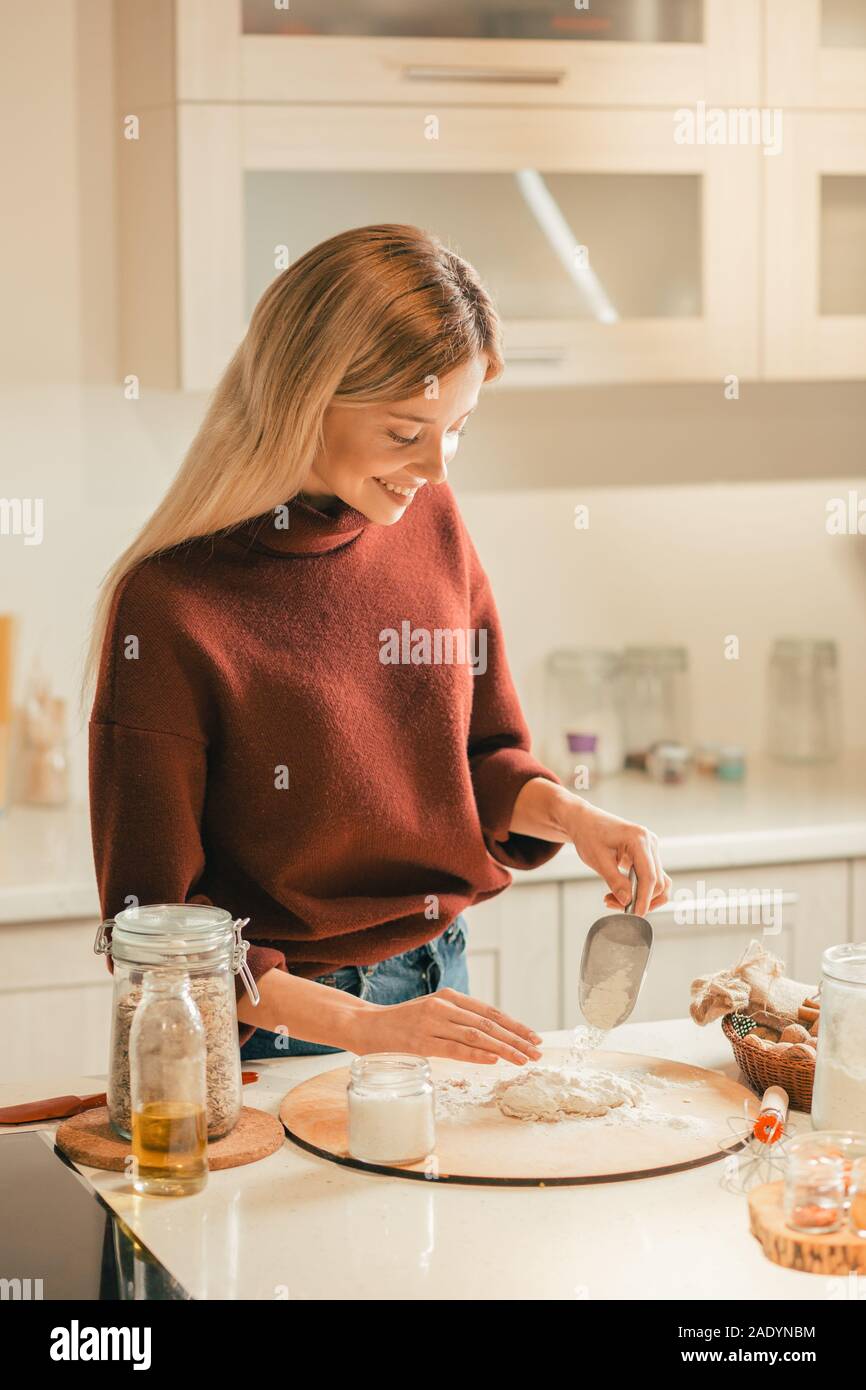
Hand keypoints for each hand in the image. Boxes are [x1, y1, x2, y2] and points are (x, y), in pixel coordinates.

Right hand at [350, 990, 543, 1065]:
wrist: (364, 1025)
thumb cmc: (401, 1023)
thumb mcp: (432, 1012)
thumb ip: (456, 1019)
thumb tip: (489, 1036)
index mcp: (449, 997)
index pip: (490, 1011)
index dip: (514, 1025)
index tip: (534, 1037)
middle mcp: (443, 1006)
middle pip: (488, 1023)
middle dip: (516, 1038)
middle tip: (537, 1051)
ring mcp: (431, 1022)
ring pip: (476, 1035)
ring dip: (503, 1048)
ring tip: (523, 1059)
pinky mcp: (420, 1041)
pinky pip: (454, 1048)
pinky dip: (476, 1054)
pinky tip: (494, 1059)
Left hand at [564, 798, 671, 916]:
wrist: (585, 821)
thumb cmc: (589, 835)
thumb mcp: (598, 860)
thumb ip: (615, 881)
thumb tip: (628, 902)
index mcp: (639, 839)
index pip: (649, 876)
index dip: (644, 899)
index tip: (635, 915)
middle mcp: (650, 842)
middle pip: (657, 882)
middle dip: (640, 899)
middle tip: (612, 904)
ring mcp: (651, 848)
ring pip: (657, 882)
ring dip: (641, 896)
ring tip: (615, 900)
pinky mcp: (647, 855)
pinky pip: (650, 877)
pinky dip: (639, 889)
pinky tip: (621, 893)